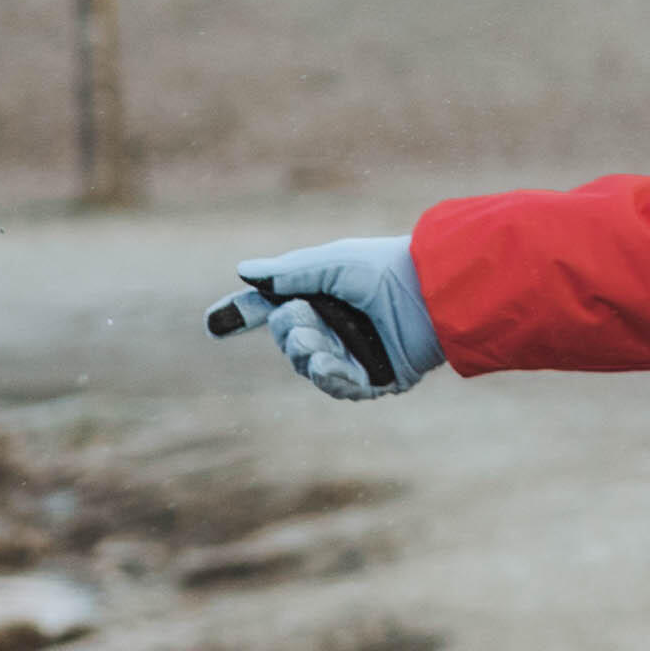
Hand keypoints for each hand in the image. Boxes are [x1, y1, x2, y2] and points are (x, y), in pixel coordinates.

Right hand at [225, 236, 443, 400]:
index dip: (242, 315)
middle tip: (301, 321)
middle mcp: (337, 324)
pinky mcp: (377, 378)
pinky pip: (341, 387)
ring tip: (317, 344)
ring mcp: (356, 353)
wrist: (436, 293)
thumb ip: (290, 271)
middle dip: (288, 334)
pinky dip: (332, 378)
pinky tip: (329, 365)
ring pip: (310, 366)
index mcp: (323, 294)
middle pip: (289, 341)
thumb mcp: (334, 263)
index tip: (212, 324)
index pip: (274, 308)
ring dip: (307, 356)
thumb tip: (244, 273)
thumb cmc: (387, 268)